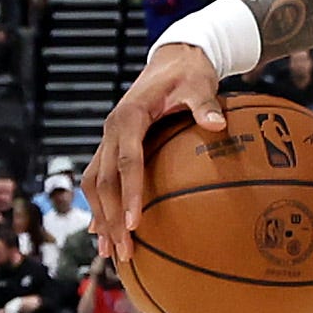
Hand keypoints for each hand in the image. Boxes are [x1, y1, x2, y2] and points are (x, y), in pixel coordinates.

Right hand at [87, 44, 224, 262]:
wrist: (173, 59)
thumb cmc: (190, 73)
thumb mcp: (200, 83)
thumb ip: (205, 104)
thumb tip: (217, 123)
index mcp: (128, 118)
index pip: (126, 162)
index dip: (129, 194)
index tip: (134, 224)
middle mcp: (111, 130)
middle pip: (104, 181)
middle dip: (110, 218)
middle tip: (124, 252)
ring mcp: (108, 139)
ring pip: (95, 184)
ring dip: (100, 218)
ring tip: (109, 253)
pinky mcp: (113, 146)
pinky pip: (101, 180)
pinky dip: (100, 207)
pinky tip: (103, 233)